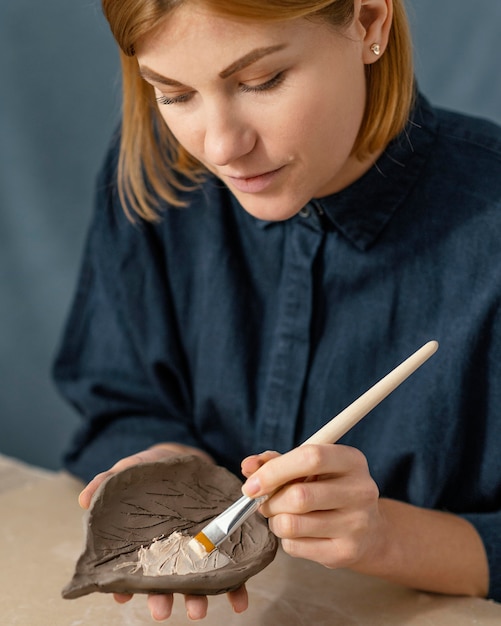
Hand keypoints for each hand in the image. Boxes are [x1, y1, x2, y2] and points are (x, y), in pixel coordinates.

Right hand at [78, 444, 248, 620]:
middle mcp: (170, 553)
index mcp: (145, 543)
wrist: (185, 459)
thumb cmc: (151, 470)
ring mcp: (196, 551)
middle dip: (162, 599)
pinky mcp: (222, 544)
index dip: (125, 587)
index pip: (132, 570)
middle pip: (164, 582)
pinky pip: (231, 571)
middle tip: (160, 611)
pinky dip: (236, 589)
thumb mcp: (127, 471)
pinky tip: (239, 600)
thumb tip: (84, 500)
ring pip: (196, 582)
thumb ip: (105, 482)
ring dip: (196, 599)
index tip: (121, 597)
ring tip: (198, 610)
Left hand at [241, 444, 383, 571]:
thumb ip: (277, 462)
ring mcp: (356, 524)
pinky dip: (286, 539)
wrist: (369, 531)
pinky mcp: (346, 552)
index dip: (275, 470)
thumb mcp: (309, 468)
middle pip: (298, 496)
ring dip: (275, 520)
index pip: (310, 457)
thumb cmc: (329, 489)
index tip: (252, 484)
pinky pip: (296, 547)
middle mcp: (360, 490)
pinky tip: (299, 532)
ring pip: (292, 524)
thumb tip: (248, 466)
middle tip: (265, 502)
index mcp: (352, 460)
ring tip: (282, 516)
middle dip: (271, 501)